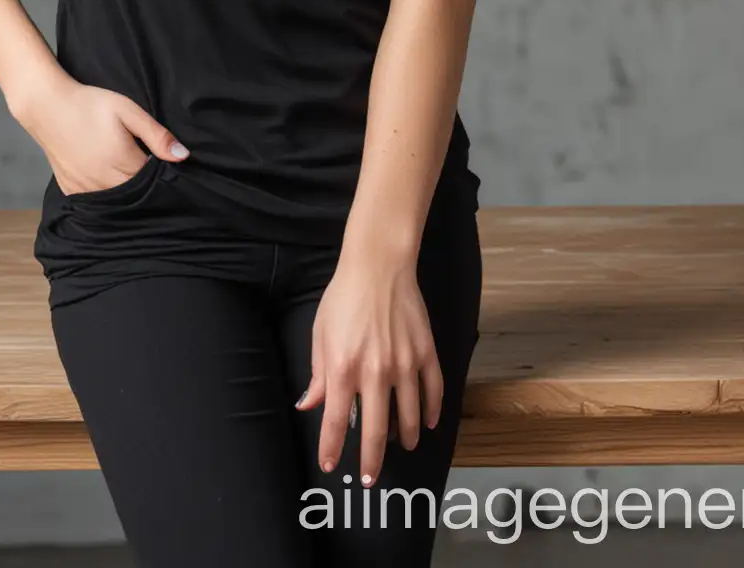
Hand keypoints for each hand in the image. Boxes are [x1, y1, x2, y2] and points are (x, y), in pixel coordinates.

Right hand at [19, 77, 188, 195]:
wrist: (47, 106)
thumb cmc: (90, 104)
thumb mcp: (128, 111)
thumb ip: (156, 135)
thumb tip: (183, 156)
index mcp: (124, 164)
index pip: (154, 181)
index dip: (162, 173)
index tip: (162, 161)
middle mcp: (105, 183)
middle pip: (136, 195)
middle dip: (146, 185)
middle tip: (144, 163)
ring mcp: (86, 189)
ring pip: (116, 201)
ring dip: (126, 191)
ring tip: (124, 168)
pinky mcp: (71, 190)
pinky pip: (95, 200)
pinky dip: (105, 193)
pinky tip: (106, 177)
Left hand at [294, 249, 442, 484]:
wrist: (378, 266)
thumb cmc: (344, 297)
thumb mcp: (320, 334)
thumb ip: (318, 374)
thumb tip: (310, 405)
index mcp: (343, 368)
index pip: (336, 422)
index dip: (332, 448)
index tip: (330, 465)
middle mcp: (375, 373)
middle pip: (376, 431)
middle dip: (371, 461)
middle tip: (370, 478)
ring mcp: (404, 365)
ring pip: (409, 417)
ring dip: (405, 439)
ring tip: (401, 448)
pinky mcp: (425, 353)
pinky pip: (432, 391)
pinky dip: (432, 412)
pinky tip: (428, 423)